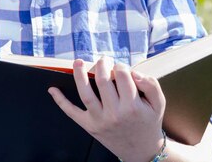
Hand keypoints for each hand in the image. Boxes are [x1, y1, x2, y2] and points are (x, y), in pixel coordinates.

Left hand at [48, 57, 165, 161]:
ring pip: (85, 93)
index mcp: (133, 106)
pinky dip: (60, 101)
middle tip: (104, 61)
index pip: (122, 75)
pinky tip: (52, 89)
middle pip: (103, 80)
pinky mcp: (89, 126)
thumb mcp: (158, 103)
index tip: (121, 68)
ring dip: (78, 75)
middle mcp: (115, 113)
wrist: (142, 150)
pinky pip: (72, 113)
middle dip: (102, 65)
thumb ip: (151, 84)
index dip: (121, 66)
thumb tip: (134, 72)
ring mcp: (100, 120)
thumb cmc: (148, 122)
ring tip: (78, 62)